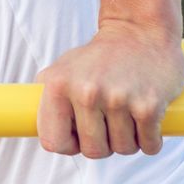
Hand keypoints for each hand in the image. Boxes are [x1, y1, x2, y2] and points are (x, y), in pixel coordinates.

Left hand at [34, 22, 183, 158]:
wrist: (139, 32)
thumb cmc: (98, 59)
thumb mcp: (62, 69)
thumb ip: (47, 99)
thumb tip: (31, 128)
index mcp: (58, 84)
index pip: (53, 142)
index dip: (68, 144)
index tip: (79, 134)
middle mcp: (85, 91)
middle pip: (92, 151)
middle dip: (104, 143)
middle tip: (109, 119)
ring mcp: (117, 99)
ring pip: (123, 149)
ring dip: (129, 139)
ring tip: (127, 111)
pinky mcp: (149, 106)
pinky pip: (150, 146)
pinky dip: (151, 138)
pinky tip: (146, 115)